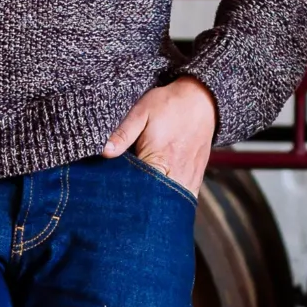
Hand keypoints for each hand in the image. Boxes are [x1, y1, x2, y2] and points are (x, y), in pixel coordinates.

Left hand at [103, 77, 217, 195]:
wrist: (201, 100)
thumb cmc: (168, 105)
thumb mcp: (141, 112)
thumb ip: (123, 134)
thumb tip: (105, 152)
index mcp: (160, 158)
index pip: (139, 188)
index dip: (124, 193)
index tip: (113, 193)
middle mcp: (177, 172)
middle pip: (156, 200)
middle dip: (139, 205)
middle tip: (124, 204)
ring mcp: (189, 177)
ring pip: (172, 204)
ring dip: (157, 206)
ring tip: (141, 207)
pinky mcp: (197, 178)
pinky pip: (186, 199)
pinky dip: (173, 203)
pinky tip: (161, 203)